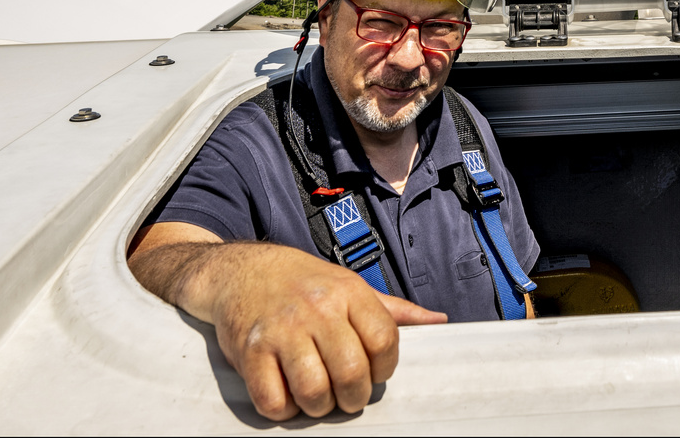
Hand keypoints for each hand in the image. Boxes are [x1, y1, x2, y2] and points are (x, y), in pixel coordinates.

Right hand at [129, 222, 445, 419]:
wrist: (242, 270)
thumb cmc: (303, 283)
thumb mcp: (351, 285)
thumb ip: (394, 309)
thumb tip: (438, 321)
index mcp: (349, 292)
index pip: (385, 341)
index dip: (384, 369)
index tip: (373, 372)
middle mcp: (317, 308)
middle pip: (352, 372)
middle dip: (354, 397)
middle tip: (347, 396)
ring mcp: (281, 330)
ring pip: (314, 391)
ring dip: (319, 406)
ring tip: (318, 396)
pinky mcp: (250, 351)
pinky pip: (273, 400)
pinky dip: (284, 409)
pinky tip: (287, 394)